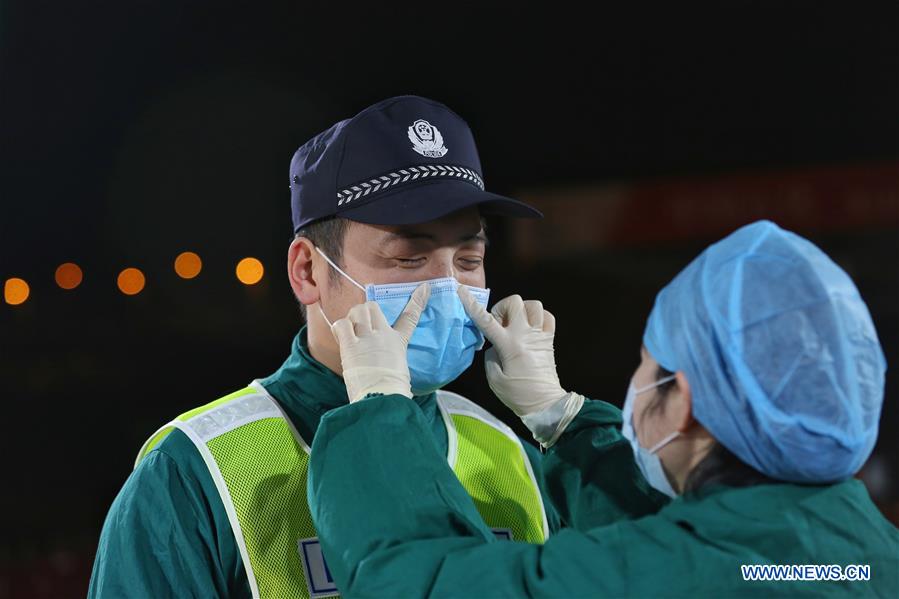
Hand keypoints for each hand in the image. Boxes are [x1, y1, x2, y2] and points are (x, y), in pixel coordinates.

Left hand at [331, 284, 429, 402]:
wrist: (382, 398)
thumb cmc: (392, 390)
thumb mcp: (400, 369)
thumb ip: (393, 358)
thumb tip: (390, 363)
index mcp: (398, 342)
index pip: (410, 316)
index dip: (418, 300)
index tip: (424, 288)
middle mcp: (383, 336)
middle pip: (372, 307)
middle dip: (363, 312)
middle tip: (360, 325)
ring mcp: (367, 339)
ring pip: (357, 311)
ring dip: (351, 318)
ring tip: (350, 332)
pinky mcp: (351, 346)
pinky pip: (341, 325)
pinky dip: (339, 329)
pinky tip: (341, 338)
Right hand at [457, 287, 564, 414]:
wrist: (545, 403)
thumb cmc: (517, 394)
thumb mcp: (494, 379)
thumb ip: (491, 356)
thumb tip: (495, 345)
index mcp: (509, 345)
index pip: (486, 320)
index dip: (472, 304)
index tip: (462, 291)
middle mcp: (525, 335)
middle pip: (514, 302)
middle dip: (502, 308)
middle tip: (499, 325)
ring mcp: (540, 335)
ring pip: (534, 305)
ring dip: (522, 310)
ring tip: (516, 325)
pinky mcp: (550, 340)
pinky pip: (547, 316)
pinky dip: (538, 317)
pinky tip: (531, 328)